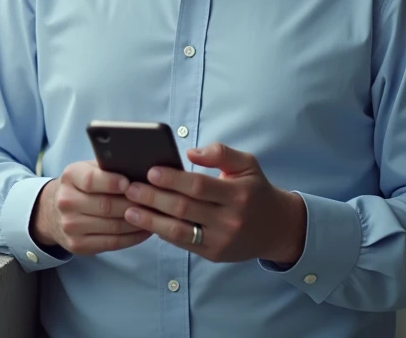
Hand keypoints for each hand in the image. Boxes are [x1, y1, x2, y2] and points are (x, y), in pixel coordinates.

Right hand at [30, 160, 152, 254]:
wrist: (53, 212)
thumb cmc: (82, 186)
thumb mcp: (88, 169)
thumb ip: (108, 168)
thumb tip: (141, 169)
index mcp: (70, 177)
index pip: (91, 180)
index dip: (112, 182)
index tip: (129, 183)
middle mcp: (66, 201)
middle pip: (106, 206)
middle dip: (133, 204)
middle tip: (154, 202)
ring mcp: (70, 226)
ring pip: (112, 226)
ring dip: (138, 223)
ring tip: (155, 216)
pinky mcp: (78, 245)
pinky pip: (112, 243)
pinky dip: (133, 238)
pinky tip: (145, 230)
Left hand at [122, 142, 305, 264]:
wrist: (277, 228)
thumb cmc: (255, 190)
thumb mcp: (246, 164)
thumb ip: (220, 153)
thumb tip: (191, 152)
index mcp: (238, 194)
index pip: (199, 186)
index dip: (173, 179)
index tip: (150, 171)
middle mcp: (230, 220)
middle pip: (185, 209)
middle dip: (154, 198)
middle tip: (130, 188)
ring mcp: (221, 240)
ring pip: (180, 231)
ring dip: (151, 220)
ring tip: (129, 210)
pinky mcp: (214, 254)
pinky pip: (183, 243)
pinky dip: (163, 233)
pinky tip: (146, 222)